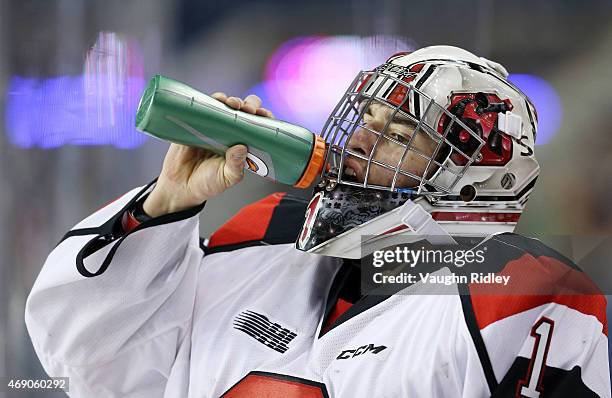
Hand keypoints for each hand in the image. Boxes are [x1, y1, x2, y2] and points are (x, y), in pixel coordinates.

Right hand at [143, 93, 273, 216]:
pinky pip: (207, 105)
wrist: (180, 184)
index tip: (264, 116)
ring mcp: (215, 125)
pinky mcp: (198, 121)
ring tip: (234, 104)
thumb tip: (242, 147)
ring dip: (234, 100)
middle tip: (249, 110)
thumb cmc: (208, 182)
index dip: (264, 118)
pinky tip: (218, 100)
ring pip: (228, 104)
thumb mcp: (226, 178)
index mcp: (243, 144)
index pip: (259, 126)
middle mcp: (232, 132)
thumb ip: (235, 166)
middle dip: (251, 105)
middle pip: (246, 110)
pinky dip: (214, 100)